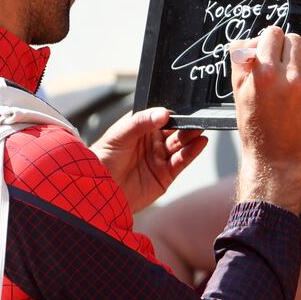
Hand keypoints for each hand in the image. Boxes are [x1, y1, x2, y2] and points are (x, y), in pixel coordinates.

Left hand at [91, 108, 207, 212]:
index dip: (172, 112)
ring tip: (200, 128)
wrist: (100, 191)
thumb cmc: (103, 160)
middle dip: (186, 124)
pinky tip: (200, 142)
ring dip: (191, 136)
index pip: (161, 116)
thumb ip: (140, 122)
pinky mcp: (166, 175)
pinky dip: (193, 152)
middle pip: (174, 130)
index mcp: (140, 128)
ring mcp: (160, 158)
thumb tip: (162, 113)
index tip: (183, 108)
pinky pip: (182, 161)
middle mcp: (152, 141)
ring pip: (181, 144)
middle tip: (196, 119)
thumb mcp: (119, 135)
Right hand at [230, 26, 300, 211]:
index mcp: (264, 72)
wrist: (276, 158)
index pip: (272, 33)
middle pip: (293, 38)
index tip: (266, 49)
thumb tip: (248, 40)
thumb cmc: (254, 125)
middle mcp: (288, 76)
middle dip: (284, 46)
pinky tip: (298, 93)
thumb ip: (241, 61)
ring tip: (288, 75)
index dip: (267, 39)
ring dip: (297, 58)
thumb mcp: (238, 92)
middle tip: (277, 61)